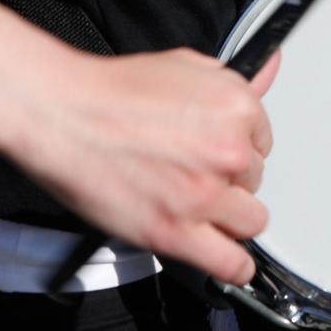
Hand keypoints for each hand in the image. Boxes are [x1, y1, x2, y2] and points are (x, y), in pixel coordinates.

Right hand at [15, 47, 278, 284]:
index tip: (218, 152)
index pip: (262, 141)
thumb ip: (230, 78)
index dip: (238, 147)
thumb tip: (267, 69)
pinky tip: (226, 256)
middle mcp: (228, 150)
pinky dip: (234, 265)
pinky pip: (231, 262)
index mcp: (236, 107)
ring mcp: (204, 194)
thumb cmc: (112, 92)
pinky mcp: (176, 231)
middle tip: (193, 173)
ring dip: (228, 217)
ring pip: (249, 221)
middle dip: (229, 179)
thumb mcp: (184, 65)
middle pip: (254, 180)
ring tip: (197, 207)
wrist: (63, 114)